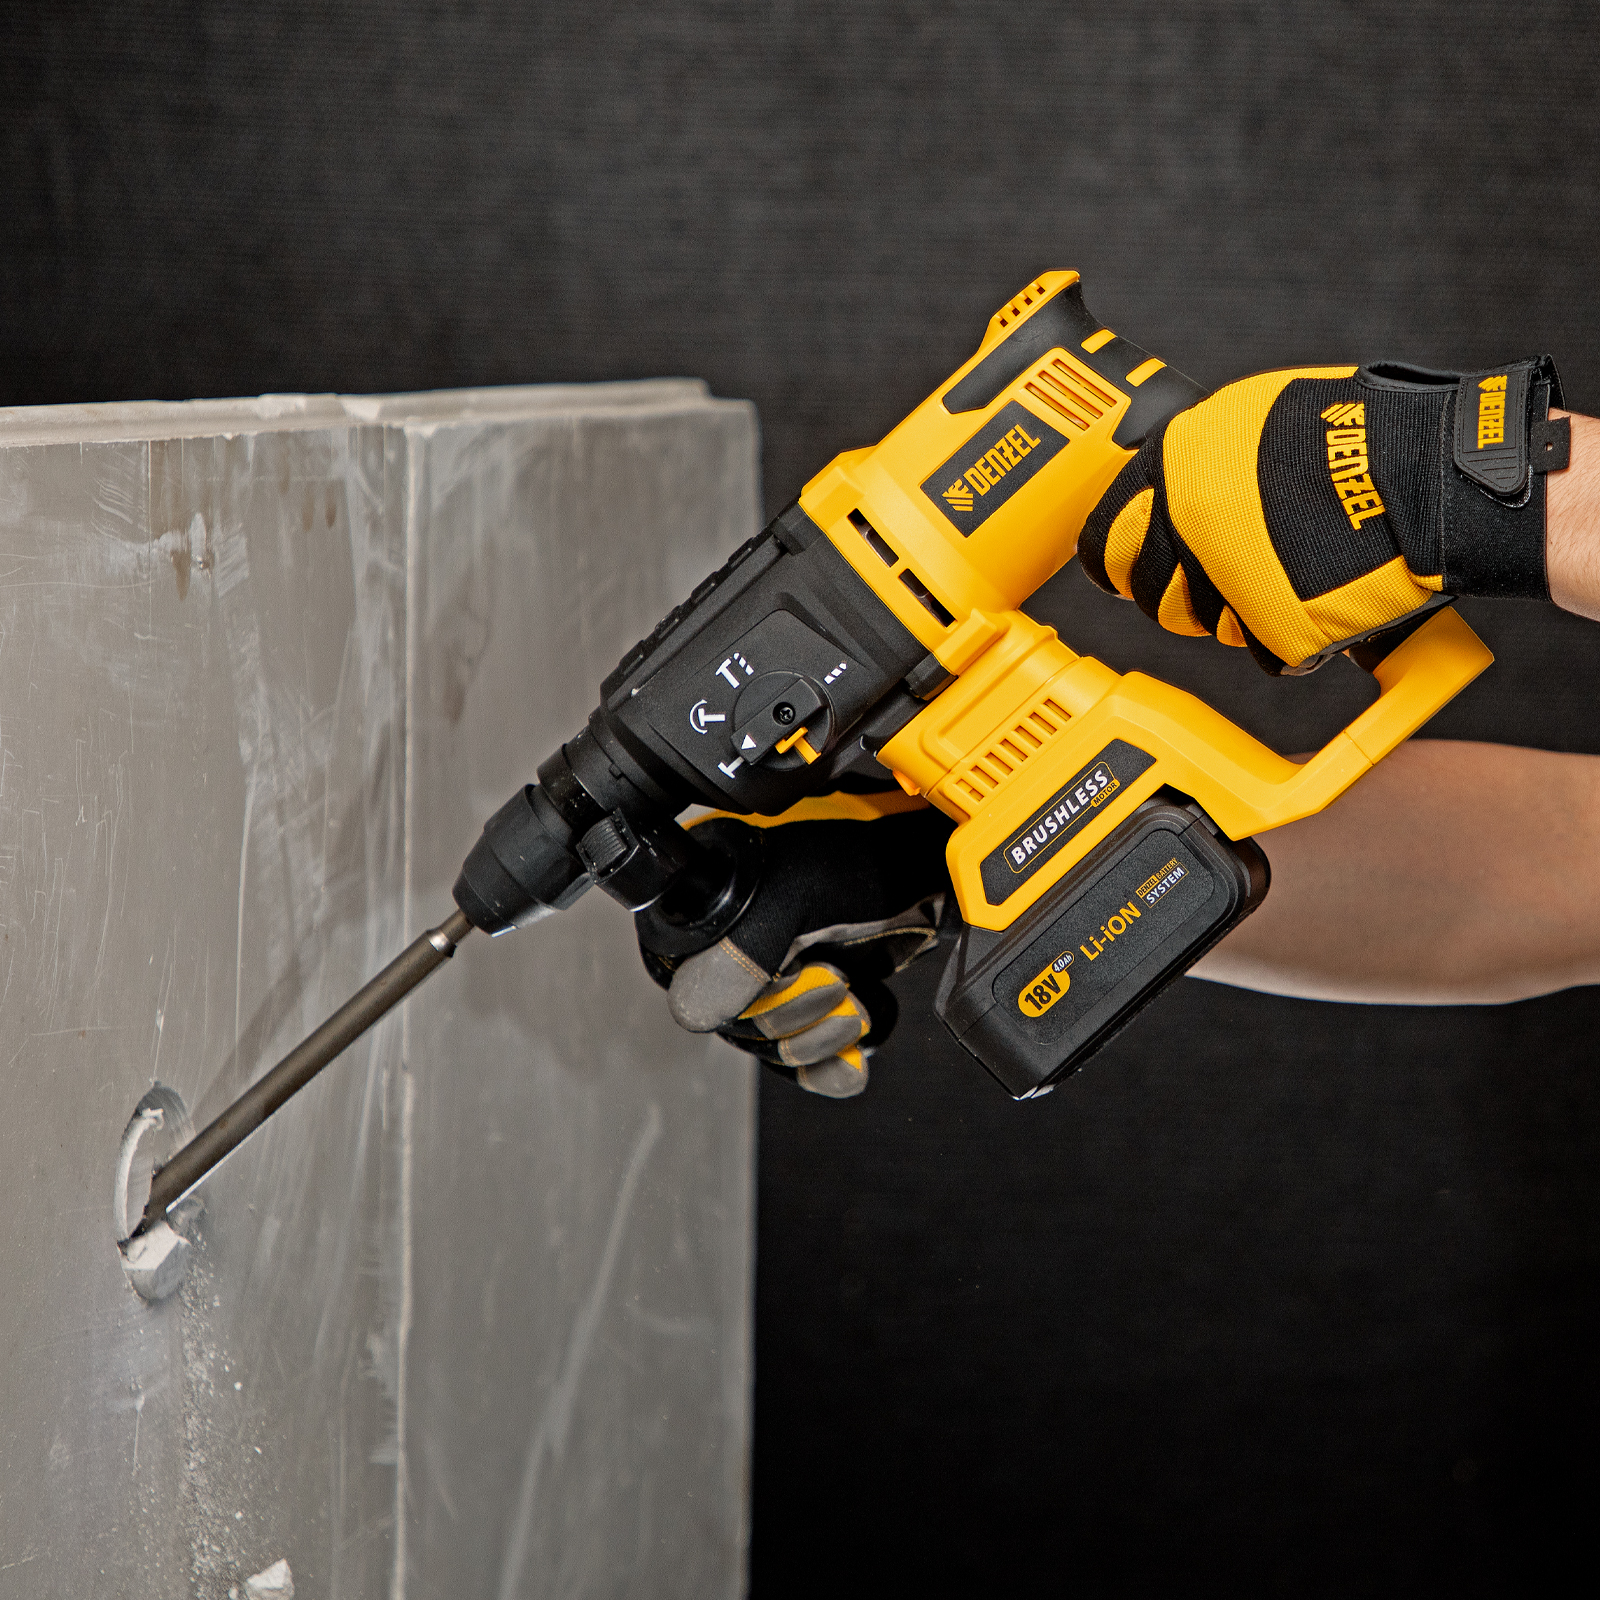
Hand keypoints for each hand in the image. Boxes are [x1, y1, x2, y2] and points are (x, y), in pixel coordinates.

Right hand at [638, 809, 953, 1097]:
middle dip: (798, 1018)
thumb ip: (743, 950)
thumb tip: (693, 1012)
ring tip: (857, 1009)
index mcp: (703, 916)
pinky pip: (801, 1065)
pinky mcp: (803, 1007)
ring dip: (822, 1040)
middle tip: (840, 980)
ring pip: (772, 1050)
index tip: (810, 967)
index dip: (754, 997)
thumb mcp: (796, 896)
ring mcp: (765, 982)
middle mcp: (723, 952)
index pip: (696, 991)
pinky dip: (832, 1067)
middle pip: (738, 1028)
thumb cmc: (860, 864)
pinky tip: (855, 1059)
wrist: (918, 875)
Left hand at [1078, 357, 1567, 673]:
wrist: (1430, 470)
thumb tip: (1161, 495)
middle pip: (1150, 595)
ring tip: (1288, 576)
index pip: (1104, 540)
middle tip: (1223, 581)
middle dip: (1179, 596)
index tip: (1130, 570)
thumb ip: (1199, 462)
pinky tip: (1323, 601)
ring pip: (1204, 625)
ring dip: (1237, 614)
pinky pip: (1265, 652)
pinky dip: (1293, 637)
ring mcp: (1228, 577)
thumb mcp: (1250, 420)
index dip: (1120, 561)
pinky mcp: (1273, 626)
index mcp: (1174, 463)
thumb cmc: (1354, 435)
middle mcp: (1188, 522)